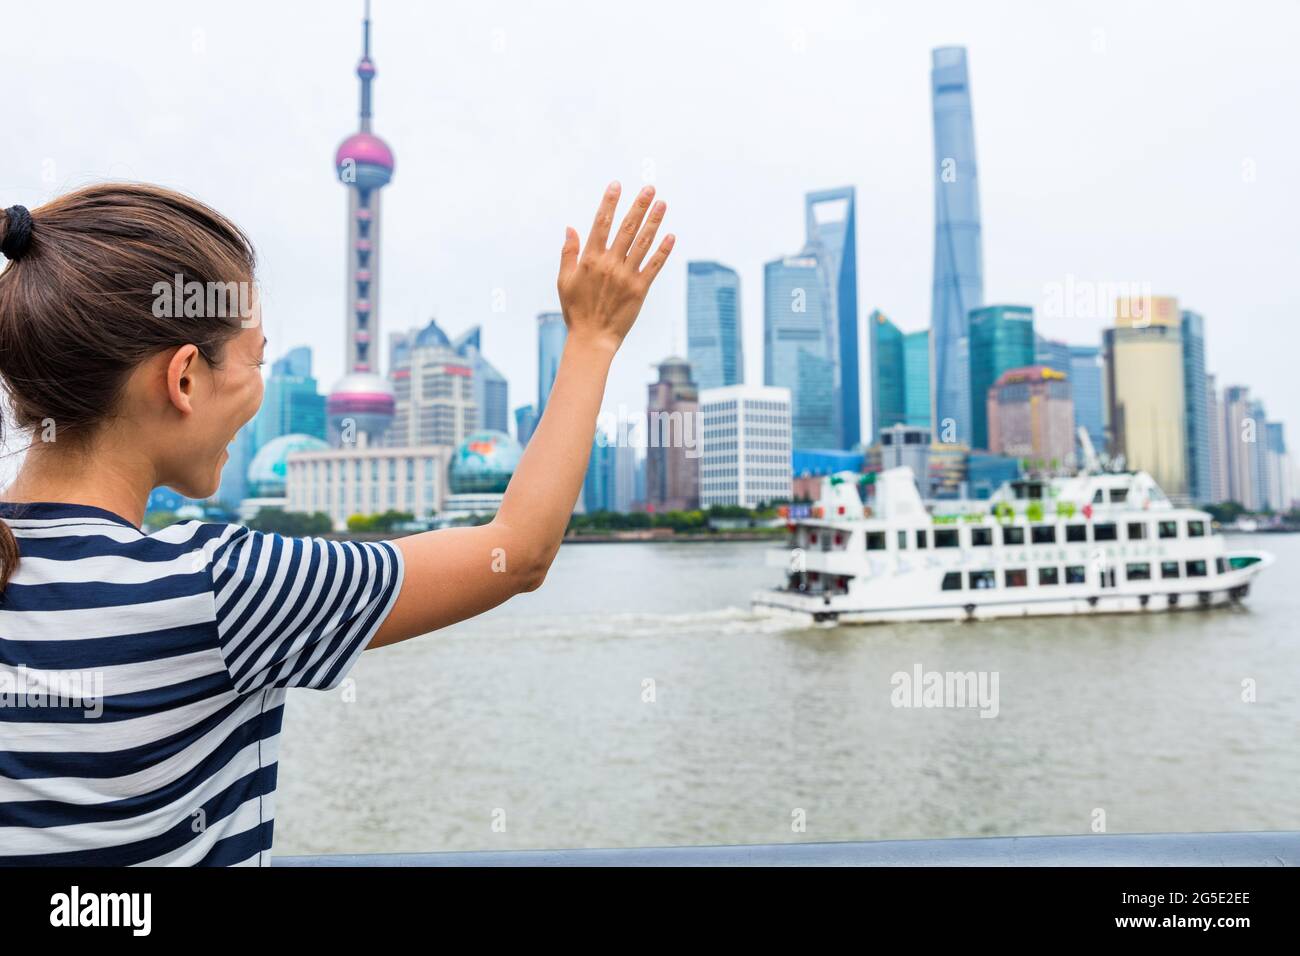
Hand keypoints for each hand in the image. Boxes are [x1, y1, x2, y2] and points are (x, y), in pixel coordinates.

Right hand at [557, 181, 673, 351]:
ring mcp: (626, 276)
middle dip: (639, 206)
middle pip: (627, 228)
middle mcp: (609, 264)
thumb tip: (570, 228)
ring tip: (662, 204)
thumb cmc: (576, 310)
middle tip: (649, 188)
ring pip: (643, 243)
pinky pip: (654, 266)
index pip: (601, 223)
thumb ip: (568, 253)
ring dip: (654, 222)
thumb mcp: (564, 281)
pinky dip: (663, 251)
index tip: (617, 185)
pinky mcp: (640, 290)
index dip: (610, 202)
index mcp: (590, 259)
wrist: (592, 338)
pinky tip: (671, 236)